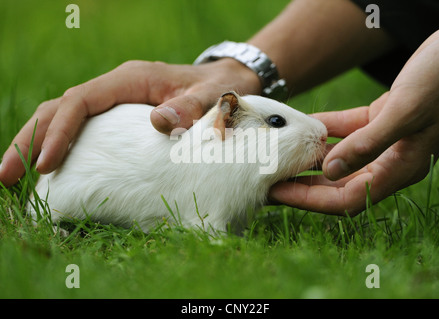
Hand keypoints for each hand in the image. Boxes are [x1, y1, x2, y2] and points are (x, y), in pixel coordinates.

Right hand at [0, 59, 259, 186]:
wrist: (226, 83)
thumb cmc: (218, 90)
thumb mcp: (212, 97)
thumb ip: (192, 107)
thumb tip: (159, 123)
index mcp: (130, 79)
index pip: (81, 100)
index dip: (59, 131)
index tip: (45, 164)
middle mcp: (115, 87)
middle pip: (59, 108)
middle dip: (29, 140)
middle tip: (4, 177)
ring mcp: (114, 102)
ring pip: (63, 118)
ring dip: (35, 144)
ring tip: (13, 177)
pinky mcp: (117, 117)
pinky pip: (80, 129)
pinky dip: (59, 147)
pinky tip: (48, 170)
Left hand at [269, 26, 438, 215]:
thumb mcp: (405, 113)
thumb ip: (367, 144)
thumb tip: (330, 171)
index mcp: (400, 169)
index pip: (346, 199)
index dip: (309, 200)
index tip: (277, 192)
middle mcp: (390, 160)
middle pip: (337, 185)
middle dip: (303, 185)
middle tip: (269, 179)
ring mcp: (385, 140)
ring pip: (339, 158)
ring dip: (310, 159)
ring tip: (278, 157)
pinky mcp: (381, 118)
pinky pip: (345, 129)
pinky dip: (325, 129)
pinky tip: (302, 126)